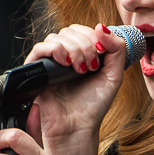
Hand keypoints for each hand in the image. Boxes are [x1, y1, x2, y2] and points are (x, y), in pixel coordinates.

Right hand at [26, 23, 128, 146]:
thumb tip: (101, 27)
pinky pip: (40, 48)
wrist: (77, 127)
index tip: (101, 55)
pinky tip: (65, 63)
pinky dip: (54, 50)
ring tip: (79, 70)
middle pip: (70, 31)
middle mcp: (65, 57)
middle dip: (84, 45)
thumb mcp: (114, 75)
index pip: (83, 30)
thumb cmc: (93, 107)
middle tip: (90, 66)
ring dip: (72, 49)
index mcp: (82, 56)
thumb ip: (116, 49)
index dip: (93, 37)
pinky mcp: (37, 71)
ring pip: (56, 38)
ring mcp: (51, 63)